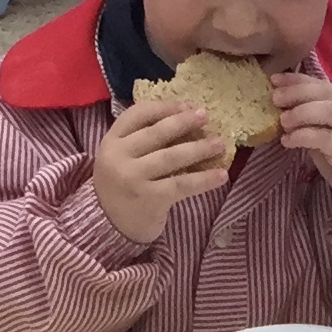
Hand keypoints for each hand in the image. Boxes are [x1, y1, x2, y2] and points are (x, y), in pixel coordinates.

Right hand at [93, 96, 230, 245]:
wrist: (109, 226)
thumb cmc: (123, 186)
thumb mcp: (121, 158)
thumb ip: (141, 140)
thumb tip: (185, 118)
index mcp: (110, 141)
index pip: (136, 115)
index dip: (163, 107)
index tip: (186, 105)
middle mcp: (118, 157)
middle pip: (156, 133)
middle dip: (183, 122)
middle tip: (206, 115)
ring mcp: (133, 178)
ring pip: (171, 157)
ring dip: (199, 148)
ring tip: (219, 144)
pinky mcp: (149, 198)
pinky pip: (182, 184)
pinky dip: (204, 179)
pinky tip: (221, 175)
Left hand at [270, 71, 331, 212]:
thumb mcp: (328, 133)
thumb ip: (311, 118)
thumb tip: (281, 105)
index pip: (324, 84)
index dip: (298, 80)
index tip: (275, 80)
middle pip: (327, 93)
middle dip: (297, 93)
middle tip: (275, 99)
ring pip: (330, 111)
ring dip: (302, 113)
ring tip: (283, 121)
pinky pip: (326, 138)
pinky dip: (304, 135)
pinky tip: (288, 141)